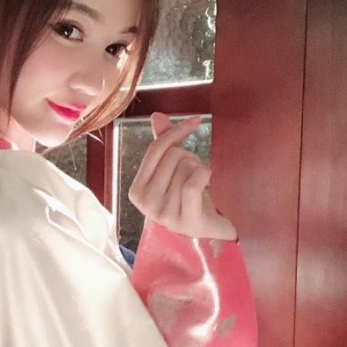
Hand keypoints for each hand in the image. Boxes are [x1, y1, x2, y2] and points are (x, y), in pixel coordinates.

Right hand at [128, 112, 236, 240]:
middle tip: (195, 173)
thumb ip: (163, 144)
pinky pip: (193, 184)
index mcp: (137, 190)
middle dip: (190, 157)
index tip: (196, 120)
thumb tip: (156, 116)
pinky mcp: (184, 220)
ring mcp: (163, 214)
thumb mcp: (173, 170)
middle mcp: (145, 203)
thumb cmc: (190, 199)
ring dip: (199, 169)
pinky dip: (205, 174)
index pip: (155, 149)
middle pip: (172, 156)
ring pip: (185, 168)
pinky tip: (209, 177)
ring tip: (201, 184)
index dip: (176, 131)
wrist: (209, 230)